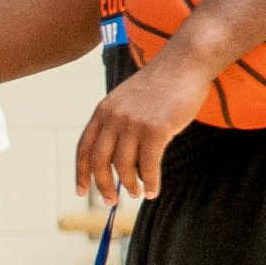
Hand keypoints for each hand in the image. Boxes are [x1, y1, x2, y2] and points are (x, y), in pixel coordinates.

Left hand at [74, 54, 209, 201]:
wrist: (185, 62)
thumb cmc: (161, 84)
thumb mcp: (128, 99)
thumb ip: (117, 123)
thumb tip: (117, 159)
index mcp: (103, 111)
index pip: (83, 148)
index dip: (80, 173)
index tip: (81, 192)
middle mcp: (113, 118)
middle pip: (99, 162)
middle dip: (103, 186)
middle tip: (111, 201)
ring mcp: (133, 124)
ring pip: (124, 166)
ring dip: (129, 185)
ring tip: (137, 194)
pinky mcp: (156, 130)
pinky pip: (149, 166)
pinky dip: (150, 182)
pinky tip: (153, 191)